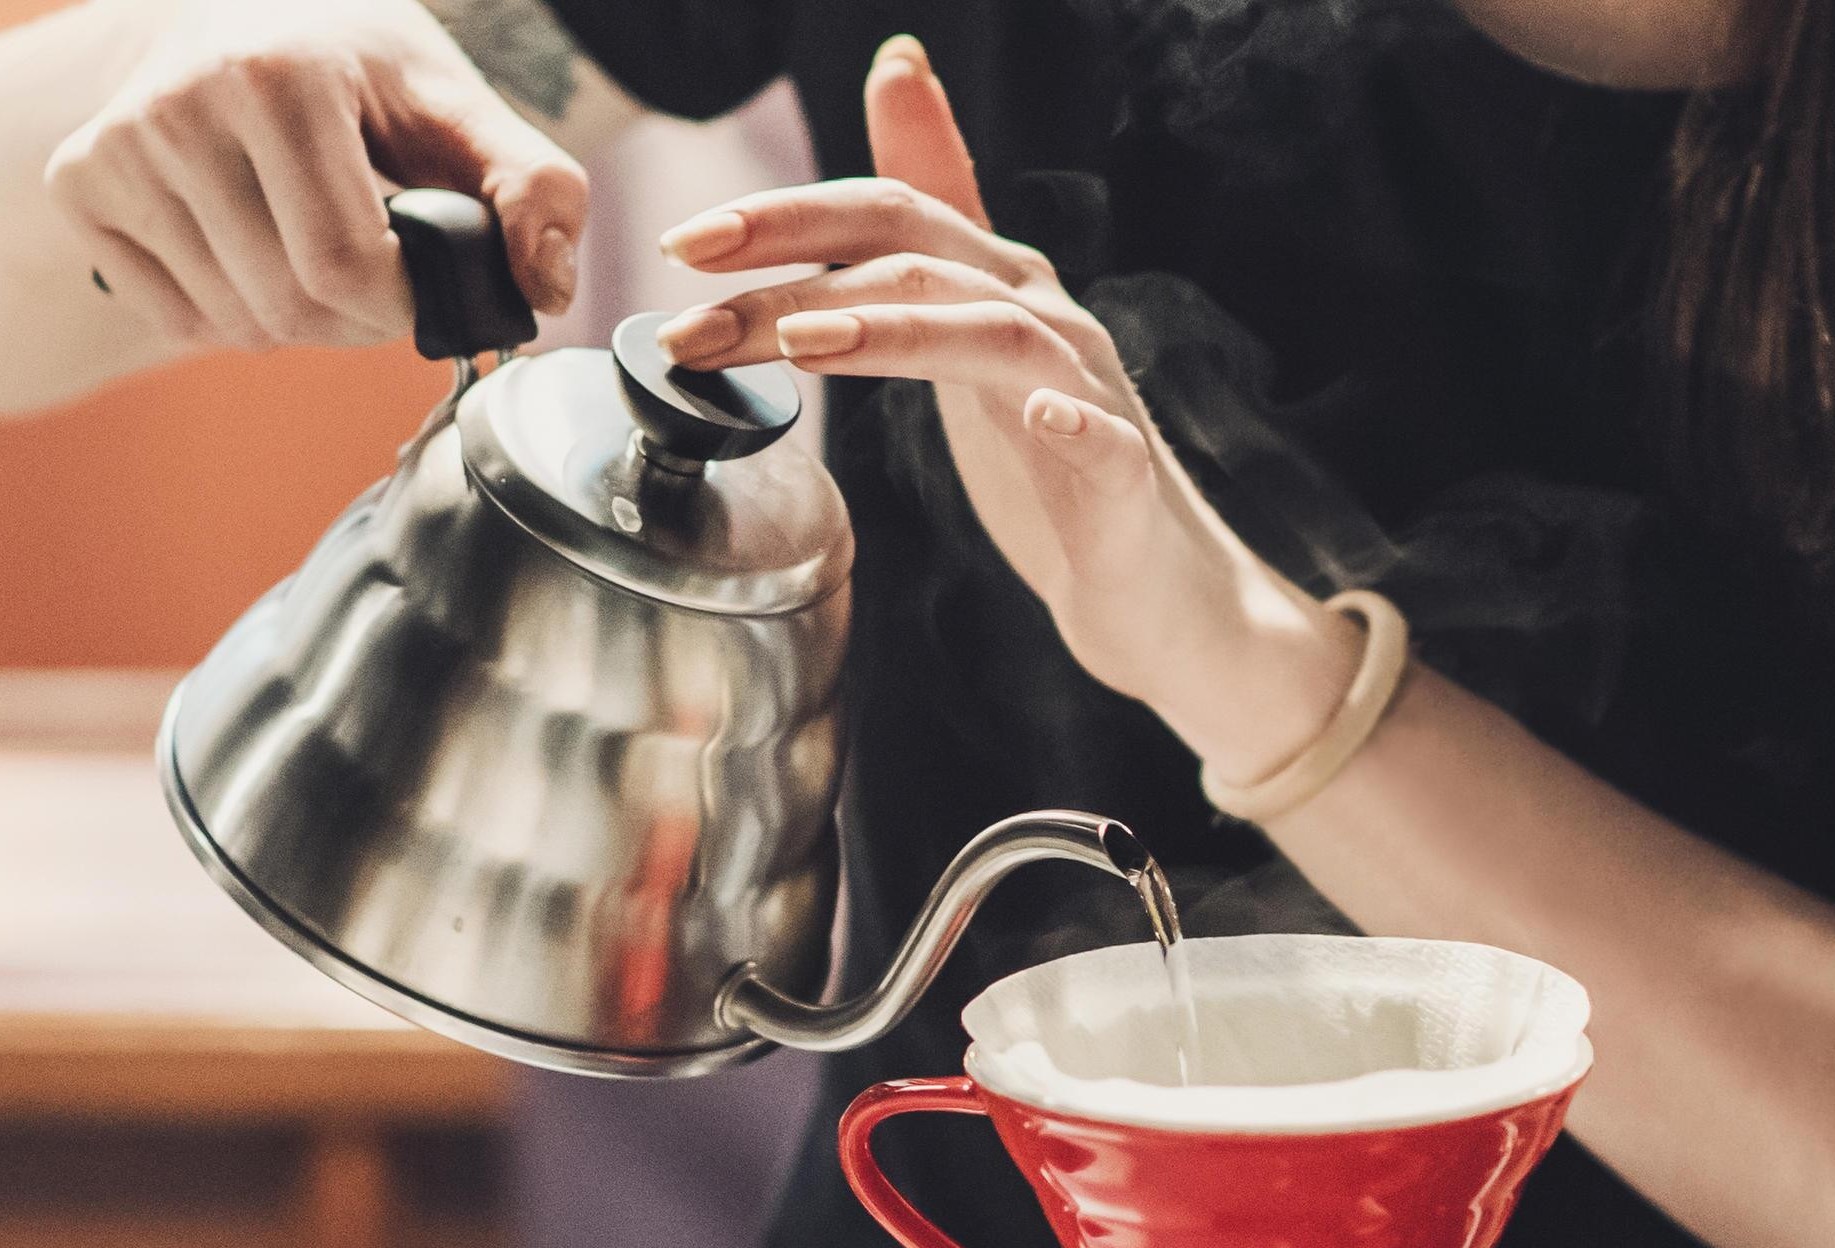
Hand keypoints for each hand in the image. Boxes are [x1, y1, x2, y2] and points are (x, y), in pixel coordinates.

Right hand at [44, 0, 584, 353]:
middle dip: (357, 321)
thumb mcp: (464, 113)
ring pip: (238, 324)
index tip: (419, 275)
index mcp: (278, 78)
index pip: (346, 267)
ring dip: (300, 322)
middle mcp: (178, 105)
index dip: (402, 305)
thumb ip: (537, 193)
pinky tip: (254, 250)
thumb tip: (544, 289)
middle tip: (377, 272)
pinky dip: (235, 316)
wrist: (251, 18)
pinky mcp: (81, 185)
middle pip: (291, 305)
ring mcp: (117, 145)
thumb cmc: (366, 74)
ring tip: (315, 252)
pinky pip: (179, 321)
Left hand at [659, 37, 1356, 779]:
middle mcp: (1048, 321)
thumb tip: (895, 72)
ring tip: (803, 347)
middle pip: (921, 260)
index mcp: (999, 287)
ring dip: (894, 332)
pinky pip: (1104, 441)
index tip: (687, 242)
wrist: (1148, 588)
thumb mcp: (971, 334)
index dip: (785, 215)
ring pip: (994, 335)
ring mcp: (1091, 397)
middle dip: (796, 271)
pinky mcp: (1125, 482)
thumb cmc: (1053, 471)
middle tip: (693, 304)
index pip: (888, 212)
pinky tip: (1041, 415)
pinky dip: (1073, 421)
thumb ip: (927, 225)